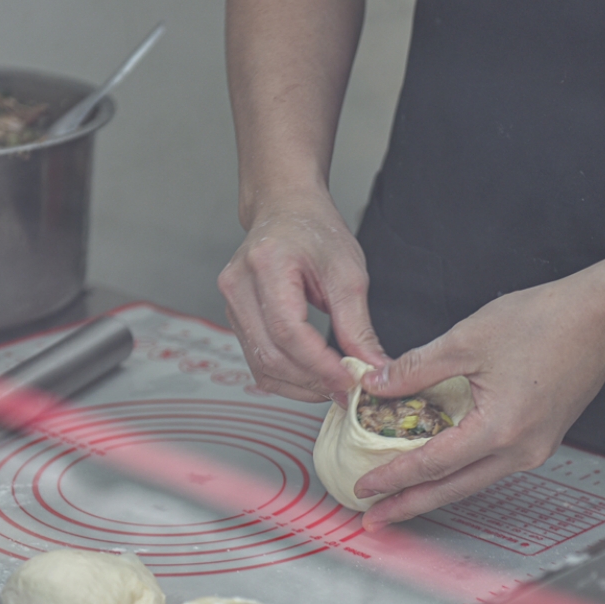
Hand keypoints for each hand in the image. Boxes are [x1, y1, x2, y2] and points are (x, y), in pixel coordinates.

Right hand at [217, 192, 386, 402]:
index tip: (349, 381)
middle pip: (271, 353)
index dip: (319, 363)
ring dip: (300, 386)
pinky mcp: (236, 318)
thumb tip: (373, 368)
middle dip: (312, 381)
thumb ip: (357, 325)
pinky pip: (257, 360)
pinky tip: (314, 379)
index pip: (288, 330)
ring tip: (335, 389)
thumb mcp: (348, 273)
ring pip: (261, 364)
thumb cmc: (315, 232)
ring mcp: (231, 303)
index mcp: (266, 264)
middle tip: (348, 392)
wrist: (286, 210)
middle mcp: (238, 285)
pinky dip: (287, 377)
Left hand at [351, 277, 604, 530]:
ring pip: (475, 480)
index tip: (363, 489)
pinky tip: (441, 462)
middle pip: (455, 489)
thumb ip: (417, 368)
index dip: (394, 478)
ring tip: (401, 495)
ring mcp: (536, 447)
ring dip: (436, 489)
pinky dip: (462, 468)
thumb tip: (377, 385)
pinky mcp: (543, 436)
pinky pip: (494, 463)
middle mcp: (522, 450)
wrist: (601, 316)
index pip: (434, 465)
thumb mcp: (467, 339)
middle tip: (375, 518)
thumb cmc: (545, 321)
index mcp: (500, 429)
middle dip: (411, 504)